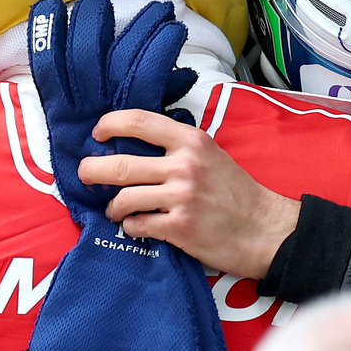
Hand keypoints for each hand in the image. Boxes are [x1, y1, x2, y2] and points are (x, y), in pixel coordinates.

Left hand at [81, 109, 301, 280]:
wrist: (265, 229)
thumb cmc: (236, 192)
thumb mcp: (211, 154)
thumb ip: (178, 146)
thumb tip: (135, 143)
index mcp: (191, 141)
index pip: (138, 121)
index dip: (109, 125)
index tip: (98, 134)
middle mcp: (184, 165)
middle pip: (120, 164)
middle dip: (93, 170)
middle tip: (86, 174)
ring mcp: (181, 198)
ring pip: (124, 198)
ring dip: (112, 206)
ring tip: (114, 209)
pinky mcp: (180, 228)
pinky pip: (137, 226)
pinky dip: (130, 227)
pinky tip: (137, 226)